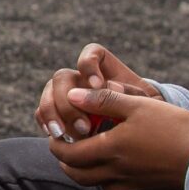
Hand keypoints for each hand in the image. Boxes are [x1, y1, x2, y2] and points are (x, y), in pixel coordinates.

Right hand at [34, 41, 156, 142]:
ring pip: (48, 94)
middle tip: (84, 127)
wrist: (141, 136)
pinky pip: (42, 112)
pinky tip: (55, 135)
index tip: (97, 85)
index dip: (88, 65)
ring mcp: (67, 96)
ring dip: (52, 113)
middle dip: (68, 102)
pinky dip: (45, 121)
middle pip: (62, 77)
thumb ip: (130, 94)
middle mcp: (82, 80)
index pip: (92, 53)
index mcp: (105, 70)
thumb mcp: (146, 105)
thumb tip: (109, 87)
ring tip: (63, 134)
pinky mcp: (59, 114)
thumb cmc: (146, 117)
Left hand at [49, 85, 188, 189]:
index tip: (56, 134)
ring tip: (87, 154)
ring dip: (85, 172)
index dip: (57, 145)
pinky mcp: (145, 189)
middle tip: (66, 146)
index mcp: (110, 150)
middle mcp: (116, 171)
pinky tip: (114, 166)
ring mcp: (131, 183)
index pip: (68, 155)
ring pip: (95, 184)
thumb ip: (103, 100)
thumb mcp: (139, 106)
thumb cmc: (175, 129)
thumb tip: (72, 95)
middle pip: (77, 174)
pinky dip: (106, 180)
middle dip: (66, 161)